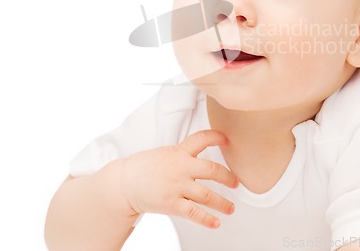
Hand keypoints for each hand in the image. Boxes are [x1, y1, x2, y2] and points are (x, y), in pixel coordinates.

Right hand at [120, 130, 237, 227]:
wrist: (123, 182)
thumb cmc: (144, 167)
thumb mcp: (165, 153)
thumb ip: (182, 154)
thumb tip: (199, 155)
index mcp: (179, 152)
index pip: (201, 138)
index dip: (216, 137)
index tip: (227, 139)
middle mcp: (180, 167)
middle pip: (211, 169)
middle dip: (227, 177)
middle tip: (236, 183)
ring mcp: (176, 185)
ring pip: (206, 194)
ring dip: (222, 203)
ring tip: (231, 208)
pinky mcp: (171, 203)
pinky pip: (193, 212)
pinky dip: (206, 219)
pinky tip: (216, 223)